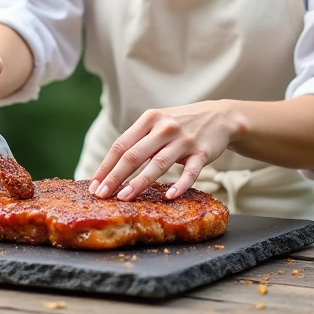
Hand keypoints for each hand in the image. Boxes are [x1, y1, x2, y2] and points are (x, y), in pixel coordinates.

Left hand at [89, 102, 235, 200]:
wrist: (219, 116)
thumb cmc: (180, 124)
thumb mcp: (158, 123)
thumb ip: (138, 140)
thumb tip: (110, 168)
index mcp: (149, 119)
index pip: (121, 145)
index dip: (106, 166)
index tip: (94, 185)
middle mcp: (164, 128)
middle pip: (134, 154)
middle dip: (115, 176)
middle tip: (102, 195)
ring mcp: (184, 140)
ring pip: (158, 164)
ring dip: (139, 182)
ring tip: (124, 197)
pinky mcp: (202, 152)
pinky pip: (190, 172)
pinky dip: (180, 185)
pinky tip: (169, 196)